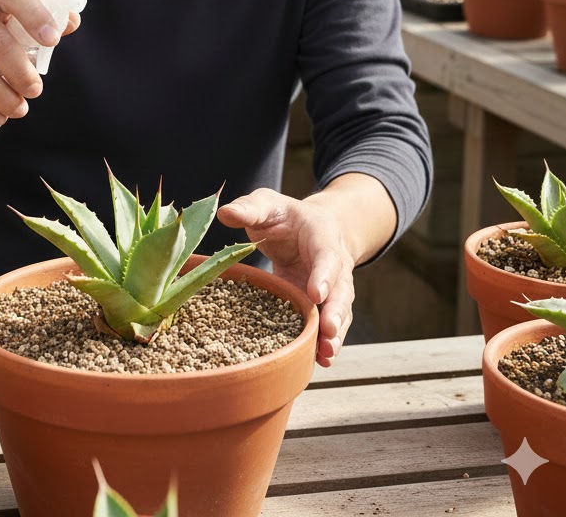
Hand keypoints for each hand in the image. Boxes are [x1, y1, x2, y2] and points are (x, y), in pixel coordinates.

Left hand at [217, 187, 355, 367]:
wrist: (307, 227)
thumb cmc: (284, 215)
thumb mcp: (267, 204)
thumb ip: (250, 208)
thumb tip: (225, 213)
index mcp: (322, 236)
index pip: (326, 256)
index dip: (322, 275)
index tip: (315, 293)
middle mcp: (334, 265)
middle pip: (340, 291)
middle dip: (335, 312)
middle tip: (327, 331)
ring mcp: (331, 289)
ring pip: (339, 313)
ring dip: (334, 335)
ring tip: (326, 356)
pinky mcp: (320, 305)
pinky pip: (326, 324)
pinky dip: (324, 342)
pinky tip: (318, 361)